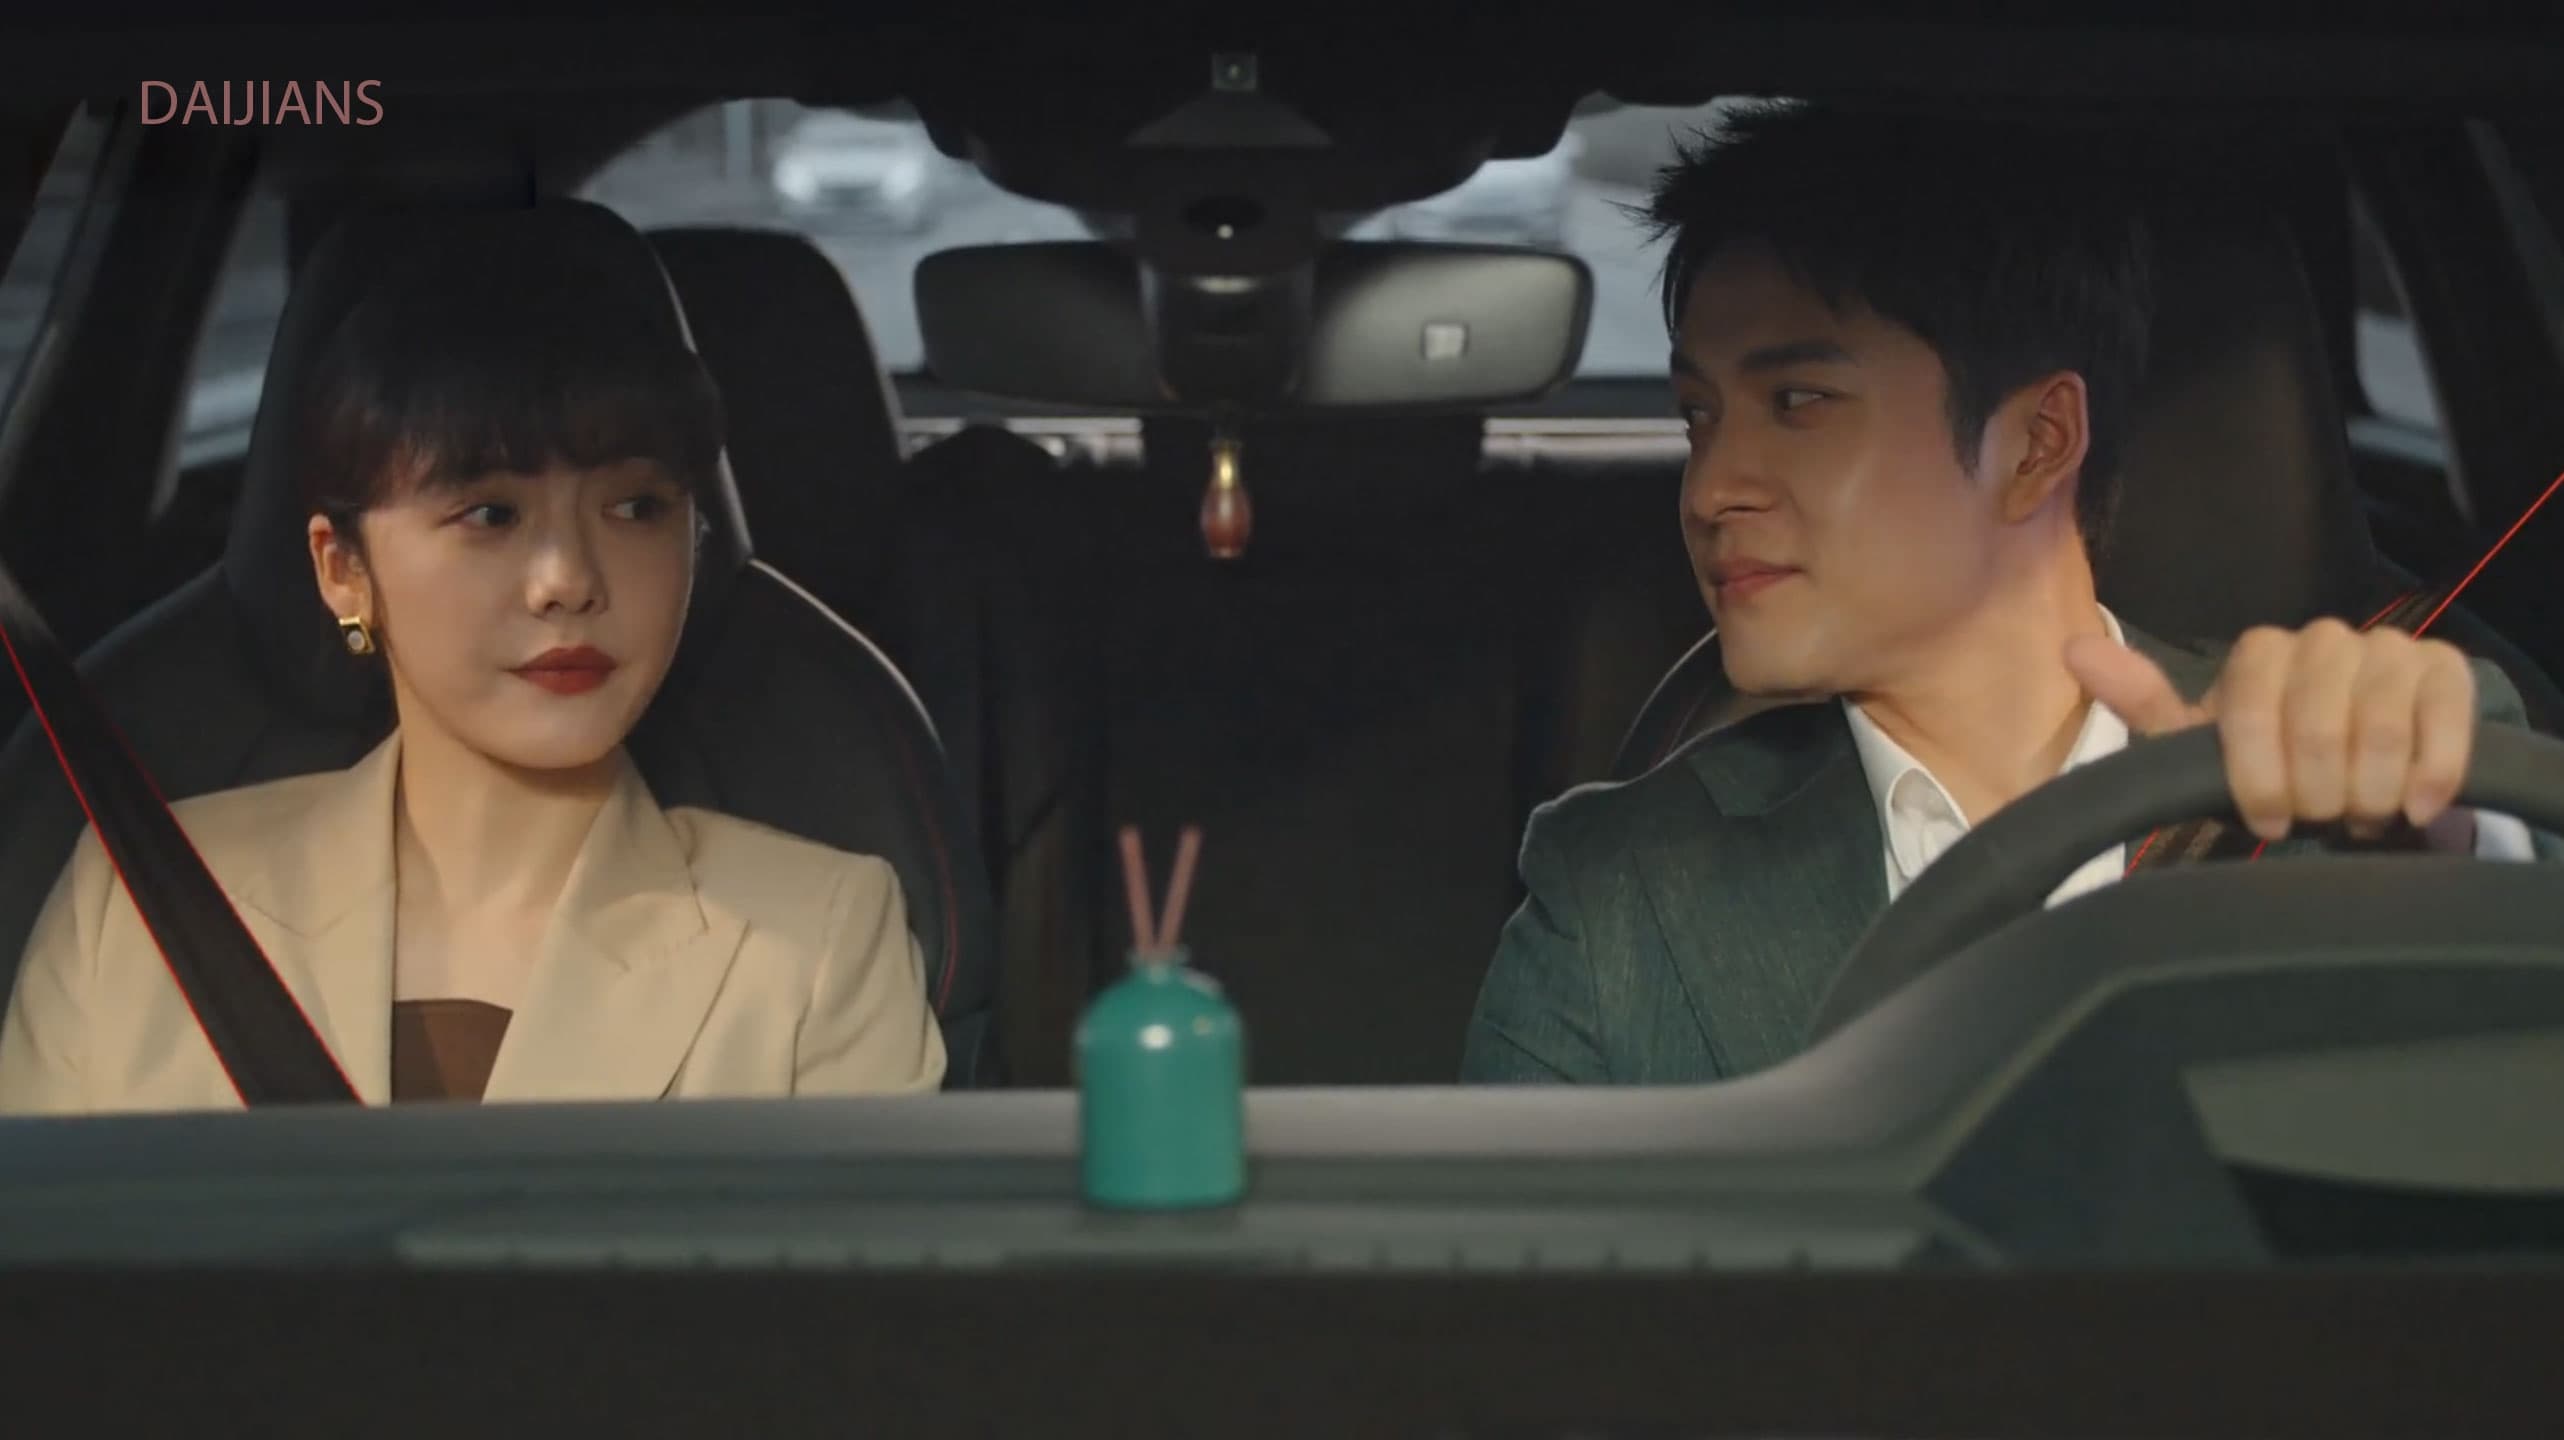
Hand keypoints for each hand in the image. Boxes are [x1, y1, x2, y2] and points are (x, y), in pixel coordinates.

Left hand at [2065, 620, 2478, 842]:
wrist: (2364, 762)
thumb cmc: (2274, 756)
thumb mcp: (2205, 742)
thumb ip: (2142, 701)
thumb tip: (2073, 648)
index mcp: (2260, 654)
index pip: (2250, 707)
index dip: (2258, 773)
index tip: (2268, 819)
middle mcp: (2325, 639)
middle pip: (2315, 720)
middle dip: (2315, 788)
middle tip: (2319, 819)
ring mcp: (2390, 652)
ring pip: (2378, 724)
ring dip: (2367, 790)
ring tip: (2361, 816)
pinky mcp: (2448, 673)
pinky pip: (2444, 721)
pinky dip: (2430, 774)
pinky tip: (2415, 808)